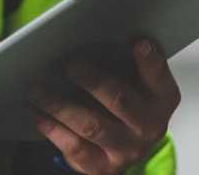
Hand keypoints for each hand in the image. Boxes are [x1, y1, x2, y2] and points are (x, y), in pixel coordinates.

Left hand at [27, 38, 179, 174]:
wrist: (124, 148)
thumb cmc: (126, 103)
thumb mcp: (136, 82)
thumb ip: (126, 62)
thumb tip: (96, 37)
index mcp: (162, 100)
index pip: (159, 77)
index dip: (150, 60)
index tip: (136, 41)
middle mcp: (149, 127)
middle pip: (120, 100)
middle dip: (91, 80)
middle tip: (67, 65)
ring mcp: (126, 150)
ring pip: (91, 125)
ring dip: (60, 104)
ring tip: (37, 88)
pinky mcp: (102, 166)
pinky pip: (74, 146)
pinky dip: (52, 128)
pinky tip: (37, 112)